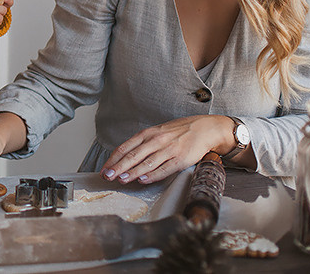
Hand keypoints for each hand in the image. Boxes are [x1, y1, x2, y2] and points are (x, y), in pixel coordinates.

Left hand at [100, 115, 234, 183]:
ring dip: (132, 172)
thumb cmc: (179, 132)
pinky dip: (152, 175)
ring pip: (146, 163)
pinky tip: (143, 180)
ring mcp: (168, 149)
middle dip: (118, 167)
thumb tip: (125, 157)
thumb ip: (143, 144)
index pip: (125, 147)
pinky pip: (164, 168)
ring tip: (121, 179)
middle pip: (133, 155)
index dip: (113, 159)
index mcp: (148, 134)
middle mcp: (156, 140)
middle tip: (107, 176)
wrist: (205, 129)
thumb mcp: (157, 132)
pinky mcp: (180, 159)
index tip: (104, 169)